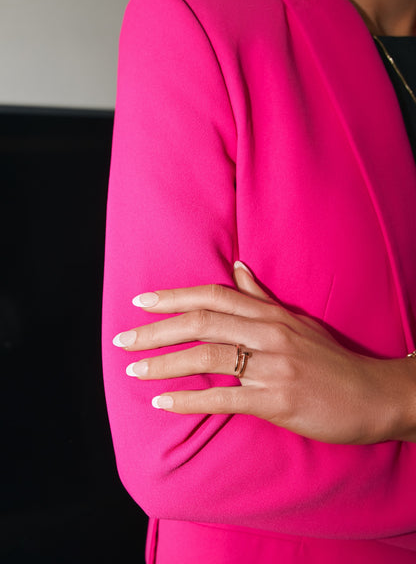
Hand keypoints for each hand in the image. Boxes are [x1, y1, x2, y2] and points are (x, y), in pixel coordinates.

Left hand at [113, 262, 413, 443]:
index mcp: (271, 314)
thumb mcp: (297, 320)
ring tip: (134, 369)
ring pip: (208, 356)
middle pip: (202, 322)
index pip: (213, 296)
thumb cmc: (333, 358)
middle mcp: (269, 333)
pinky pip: (225, 398)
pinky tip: (163, 402)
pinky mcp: (278, 400)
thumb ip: (261, 297)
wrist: (375, 394)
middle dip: (156, 330)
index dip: (173, 297)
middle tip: (122, 339)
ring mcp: (273, 367)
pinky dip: (190, 399)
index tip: (140, 301)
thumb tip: (236, 267)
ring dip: (165, 362)